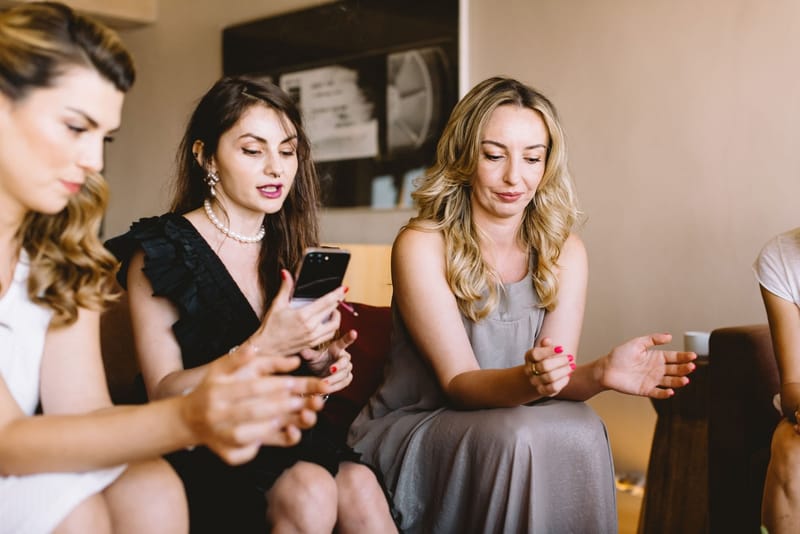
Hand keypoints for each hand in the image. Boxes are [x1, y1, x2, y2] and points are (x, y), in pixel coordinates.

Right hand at [180, 344, 326, 464]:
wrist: (188, 418)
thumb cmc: (211, 388)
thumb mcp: (221, 368)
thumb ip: (243, 358)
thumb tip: (261, 350)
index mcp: (217, 391)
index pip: (251, 388)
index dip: (274, 385)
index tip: (294, 382)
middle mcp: (215, 414)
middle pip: (252, 412)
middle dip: (281, 407)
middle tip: (302, 401)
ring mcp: (218, 437)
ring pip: (246, 437)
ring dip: (269, 429)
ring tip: (289, 421)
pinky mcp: (222, 454)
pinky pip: (240, 455)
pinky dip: (255, 450)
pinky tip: (268, 442)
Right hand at [251, 270, 344, 356]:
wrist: (266, 349)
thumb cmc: (270, 328)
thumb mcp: (277, 305)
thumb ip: (285, 288)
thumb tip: (285, 273)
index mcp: (303, 315)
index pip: (326, 302)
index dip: (337, 294)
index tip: (344, 288)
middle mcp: (311, 327)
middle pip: (332, 312)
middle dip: (338, 302)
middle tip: (339, 295)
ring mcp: (313, 337)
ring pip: (334, 325)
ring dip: (337, 316)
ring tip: (333, 310)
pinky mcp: (312, 344)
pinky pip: (328, 335)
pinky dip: (331, 327)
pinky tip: (327, 322)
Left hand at [299, 329, 356, 392]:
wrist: (318, 374)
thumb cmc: (317, 360)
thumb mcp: (312, 357)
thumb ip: (309, 354)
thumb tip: (303, 351)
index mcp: (337, 348)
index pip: (344, 342)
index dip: (349, 337)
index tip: (354, 332)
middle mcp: (344, 357)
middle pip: (345, 361)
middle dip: (339, 366)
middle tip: (331, 369)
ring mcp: (347, 368)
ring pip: (344, 374)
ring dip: (334, 379)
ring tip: (324, 383)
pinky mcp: (347, 378)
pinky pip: (344, 383)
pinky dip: (336, 386)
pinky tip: (327, 389)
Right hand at [524, 337, 572, 396]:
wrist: (539, 376)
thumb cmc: (545, 359)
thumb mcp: (544, 350)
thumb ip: (545, 345)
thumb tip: (547, 340)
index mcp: (529, 357)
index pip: (535, 354)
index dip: (548, 351)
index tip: (561, 348)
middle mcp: (529, 370)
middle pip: (544, 366)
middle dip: (560, 361)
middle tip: (570, 357)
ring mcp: (535, 381)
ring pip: (550, 377)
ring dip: (564, 371)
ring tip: (572, 366)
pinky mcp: (542, 391)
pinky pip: (553, 387)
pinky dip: (562, 382)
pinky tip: (568, 376)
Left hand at [597, 333, 695, 398]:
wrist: (606, 369)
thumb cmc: (619, 355)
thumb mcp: (637, 343)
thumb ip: (653, 339)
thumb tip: (669, 336)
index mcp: (656, 357)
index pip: (674, 357)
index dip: (683, 356)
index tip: (693, 356)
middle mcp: (656, 369)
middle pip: (675, 369)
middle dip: (684, 368)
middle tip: (691, 367)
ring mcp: (652, 380)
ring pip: (670, 381)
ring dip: (678, 381)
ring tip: (685, 379)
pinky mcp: (646, 390)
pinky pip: (658, 392)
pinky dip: (665, 393)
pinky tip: (671, 391)